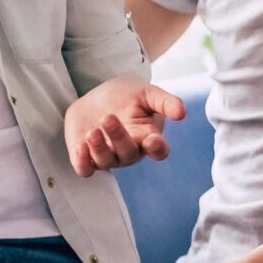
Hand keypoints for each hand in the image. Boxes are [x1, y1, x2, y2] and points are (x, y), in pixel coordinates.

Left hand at [64, 75, 187, 175]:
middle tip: (109, 118)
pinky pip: (85, 169)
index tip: (152, 140)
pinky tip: (80, 145)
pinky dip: (83, 161)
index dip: (157, 149)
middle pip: (128, 153)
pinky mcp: (86, 158)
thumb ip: (165, 102)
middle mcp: (130, 151)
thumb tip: (182, 113)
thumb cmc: (129, 96)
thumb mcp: (148, 93)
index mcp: (149, 137)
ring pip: (106, 162)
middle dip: (118, 137)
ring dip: (99, 148)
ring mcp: (108, 156)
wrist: (99, 96)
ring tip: (93, 131)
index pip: (159, 151)